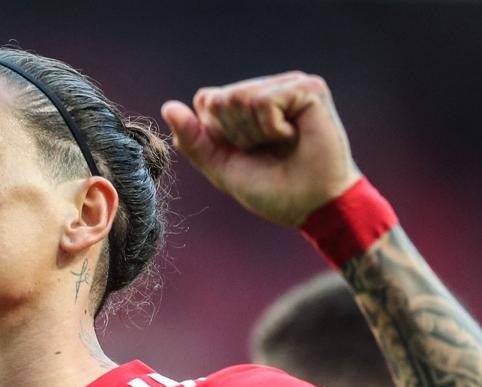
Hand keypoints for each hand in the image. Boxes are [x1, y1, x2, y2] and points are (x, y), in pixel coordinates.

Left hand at [161, 71, 361, 227]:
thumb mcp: (221, 167)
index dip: (217, 134)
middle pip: (219, 99)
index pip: (206, 101)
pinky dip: (271, 128)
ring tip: (281, 144)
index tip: (244, 153)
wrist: (312, 206)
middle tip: (266, 150)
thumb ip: (193, 139)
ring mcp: (288, 85)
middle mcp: (266, 89)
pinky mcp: (308, 88)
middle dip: (235, 134)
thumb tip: (168, 107)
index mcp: (246, 105)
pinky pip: (263, 100)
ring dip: (254, 133)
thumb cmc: (272, 190)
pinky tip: (293, 137)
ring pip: (239, 96)